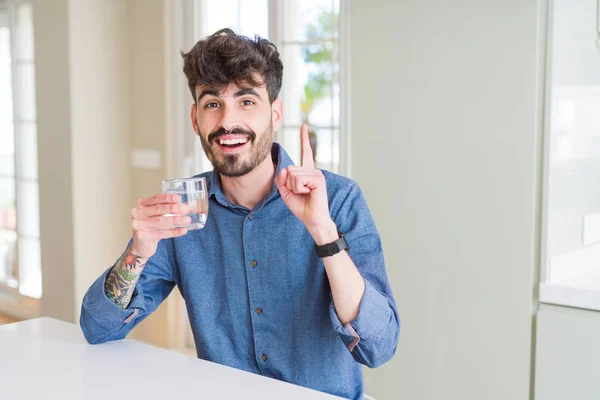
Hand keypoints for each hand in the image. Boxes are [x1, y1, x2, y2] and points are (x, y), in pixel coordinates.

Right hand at [129, 194, 189, 258]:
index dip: (168, 198)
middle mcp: (137, 213)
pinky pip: (160, 233)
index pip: (156, 198)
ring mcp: (138, 224)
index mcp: (142, 204)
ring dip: (175, 220)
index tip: (179, 198)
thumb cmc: (152, 227)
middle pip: (158, 209)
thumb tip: (187, 206)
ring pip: (160, 221)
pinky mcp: (141, 236)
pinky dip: (173, 232)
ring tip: (187, 220)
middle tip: (185, 210)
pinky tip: (182, 230)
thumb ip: (172, 210)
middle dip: (173, 209)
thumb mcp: (161, 216)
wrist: (142, 245)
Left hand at [275, 125, 336, 243]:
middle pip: (288, 169)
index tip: (303, 126)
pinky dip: (298, 189)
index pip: (305, 153)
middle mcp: (312, 170)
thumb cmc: (301, 207)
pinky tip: (309, 193)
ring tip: (305, 194)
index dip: (303, 139)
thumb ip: (281, 179)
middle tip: (300, 193)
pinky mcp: (318, 178)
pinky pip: (298, 180)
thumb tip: (284, 170)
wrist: (312, 219)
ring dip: (294, 188)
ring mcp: (316, 173)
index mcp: (306, 172)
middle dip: (288, 184)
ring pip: (292, 174)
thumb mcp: (286, 192)